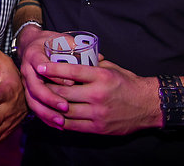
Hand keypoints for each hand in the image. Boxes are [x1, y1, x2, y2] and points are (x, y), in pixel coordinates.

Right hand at [18, 27, 77, 127]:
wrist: (31, 45)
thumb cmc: (50, 42)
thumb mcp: (61, 40)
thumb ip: (77, 48)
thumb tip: (99, 58)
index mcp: (34, 54)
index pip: (42, 66)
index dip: (56, 76)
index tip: (71, 84)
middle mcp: (27, 70)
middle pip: (35, 87)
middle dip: (50, 99)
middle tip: (66, 107)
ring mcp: (25, 82)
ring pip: (33, 101)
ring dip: (46, 112)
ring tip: (61, 122)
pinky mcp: (28, 92)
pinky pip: (34, 107)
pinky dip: (45, 117)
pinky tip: (57, 124)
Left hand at [37, 58, 158, 134]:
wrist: (147, 105)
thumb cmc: (129, 83)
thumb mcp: (113, 68)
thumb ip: (94, 63)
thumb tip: (77, 55)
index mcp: (102, 76)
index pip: (72, 72)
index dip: (53, 69)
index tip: (40, 66)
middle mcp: (98, 95)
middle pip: (64, 93)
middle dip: (47, 89)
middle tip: (36, 84)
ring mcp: (97, 113)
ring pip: (65, 111)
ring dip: (51, 106)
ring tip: (40, 100)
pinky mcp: (98, 128)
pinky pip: (73, 126)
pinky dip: (60, 121)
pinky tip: (52, 116)